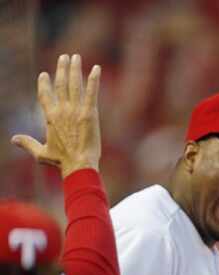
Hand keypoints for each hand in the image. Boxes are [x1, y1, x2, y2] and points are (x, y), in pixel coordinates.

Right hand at [11, 53, 100, 177]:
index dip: (44, 84)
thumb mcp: (41, 152)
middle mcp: (62, 110)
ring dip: (75, 69)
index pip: (44, 95)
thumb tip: (13, 139)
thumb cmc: (61, 161)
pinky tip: (96, 68)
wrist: (79, 164)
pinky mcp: (90, 113)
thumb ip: (27, 143)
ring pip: (74, 84)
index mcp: (50, 117)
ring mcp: (76, 110)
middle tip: (64, 57)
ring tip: (76, 57)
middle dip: (62, 69)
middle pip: (61, 84)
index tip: (44, 74)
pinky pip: (92, 92)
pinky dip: (94, 79)